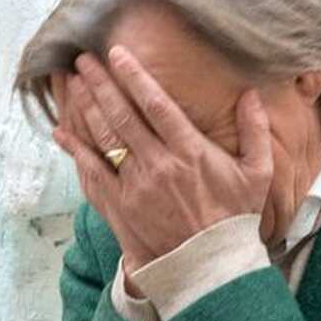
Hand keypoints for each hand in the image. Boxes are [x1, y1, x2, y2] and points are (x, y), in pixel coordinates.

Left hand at [51, 45, 273, 271]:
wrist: (213, 266)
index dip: (134, 76)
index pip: (156, 104)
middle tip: (83, 59)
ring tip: (72, 83)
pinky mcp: (121, 207)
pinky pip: (92, 173)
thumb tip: (251, 93)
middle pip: (122, 115)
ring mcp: (137, 186)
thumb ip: (256, 130)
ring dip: (86, 107)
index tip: (116, 53)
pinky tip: (61, 132)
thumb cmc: (236, 216)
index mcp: (191, 151)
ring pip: (105, 139)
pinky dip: (75, 150)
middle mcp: (160, 164)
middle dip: (100, 83)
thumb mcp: (258, 172)